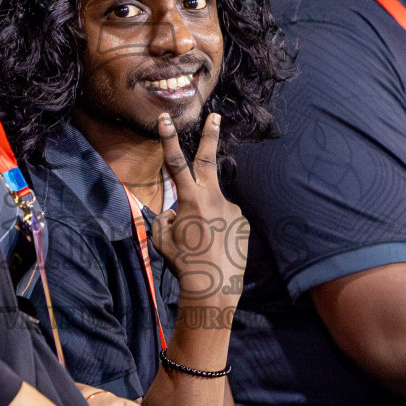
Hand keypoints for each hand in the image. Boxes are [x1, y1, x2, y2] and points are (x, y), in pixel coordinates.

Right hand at [148, 113, 248, 305]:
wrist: (214, 288)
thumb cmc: (184, 264)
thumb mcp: (162, 240)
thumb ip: (164, 218)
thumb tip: (173, 210)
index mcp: (190, 199)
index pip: (176, 162)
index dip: (168, 139)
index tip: (165, 118)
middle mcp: (214, 198)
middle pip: (209, 159)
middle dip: (211, 135)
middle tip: (215, 116)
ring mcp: (231, 209)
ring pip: (212, 206)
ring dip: (205, 219)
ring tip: (202, 246)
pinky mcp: (242, 223)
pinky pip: (224, 221)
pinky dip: (217, 232)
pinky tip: (215, 250)